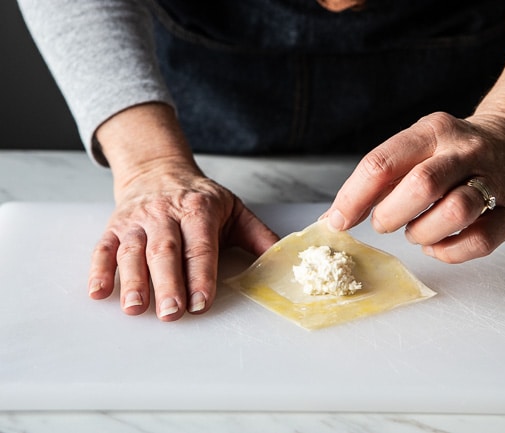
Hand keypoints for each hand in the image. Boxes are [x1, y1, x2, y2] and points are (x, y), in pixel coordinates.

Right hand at [87, 160, 278, 320]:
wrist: (159, 172)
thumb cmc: (200, 198)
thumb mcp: (234, 209)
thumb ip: (258, 236)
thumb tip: (282, 259)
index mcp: (198, 209)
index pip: (200, 245)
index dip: (201, 274)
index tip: (202, 301)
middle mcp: (165, 213)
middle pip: (166, 250)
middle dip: (168, 283)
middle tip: (171, 312)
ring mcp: (137, 220)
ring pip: (133, 250)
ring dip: (132, 280)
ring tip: (135, 307)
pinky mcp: (115, 227)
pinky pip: (103, 248)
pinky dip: (99, 269)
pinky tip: (98, 292)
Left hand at [325, 112, 504, 262]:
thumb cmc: (450, 153)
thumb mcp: (414, 149)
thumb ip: (377, 180)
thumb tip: (333, 219)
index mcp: (431, 132)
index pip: (382, 163)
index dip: (353, 198)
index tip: (338, 221)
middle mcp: (463, 151)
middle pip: (421, 186)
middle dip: (390, 215)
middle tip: (384, 223)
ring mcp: (493, 179)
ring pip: (454, 213)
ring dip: (422, 232)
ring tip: (415, 232)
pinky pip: (479, 241)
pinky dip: (449, 252)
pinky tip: (437, 244)